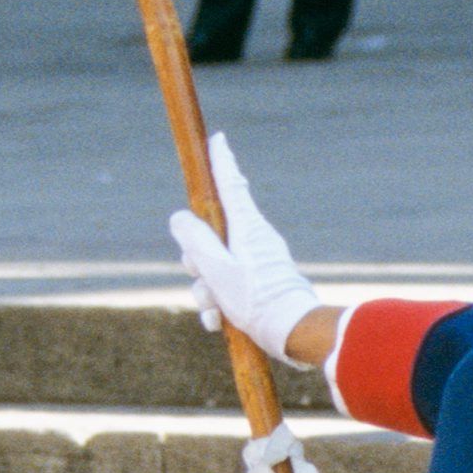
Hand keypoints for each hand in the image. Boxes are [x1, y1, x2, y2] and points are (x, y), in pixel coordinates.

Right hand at [169, 131, 330, 364]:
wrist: (293, 331)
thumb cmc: (255, 299)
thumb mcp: (216, 269)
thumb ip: (195, 240)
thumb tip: (179, 217)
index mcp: (247, 228)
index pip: (231, 186)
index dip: (222, 163)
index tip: (218, 140)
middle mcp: (254, 240)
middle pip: (212, 234)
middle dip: (196, 257)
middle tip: (201, 276)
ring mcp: (258, 262)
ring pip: (215, 265)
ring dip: (206, 289)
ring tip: (215, 308)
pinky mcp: (260, 284)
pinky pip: (228, 287)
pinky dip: (219, 304)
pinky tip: (219, 321)